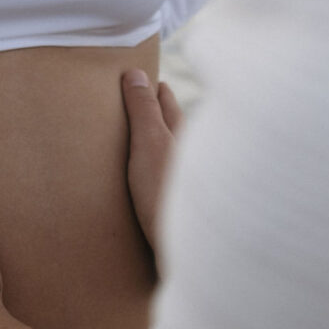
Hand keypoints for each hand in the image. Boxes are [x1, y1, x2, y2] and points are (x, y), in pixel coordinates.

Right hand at [122, 70, 182, 251]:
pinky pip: (166, 183)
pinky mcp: (181, 208)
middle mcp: (192, 156)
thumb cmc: (168, 195)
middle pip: (172, 128)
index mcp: (185, 136)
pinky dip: (155, 175)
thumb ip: (143, 110)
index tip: (140, 77)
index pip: (168, 102)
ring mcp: (188, 183)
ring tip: (137, 144)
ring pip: (172, 156)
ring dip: (158, 147)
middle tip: (136, 104)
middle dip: (157, 116)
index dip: (153, 88)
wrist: (191, 255)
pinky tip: (145, 187)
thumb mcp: (150, 144)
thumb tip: (136, 73)